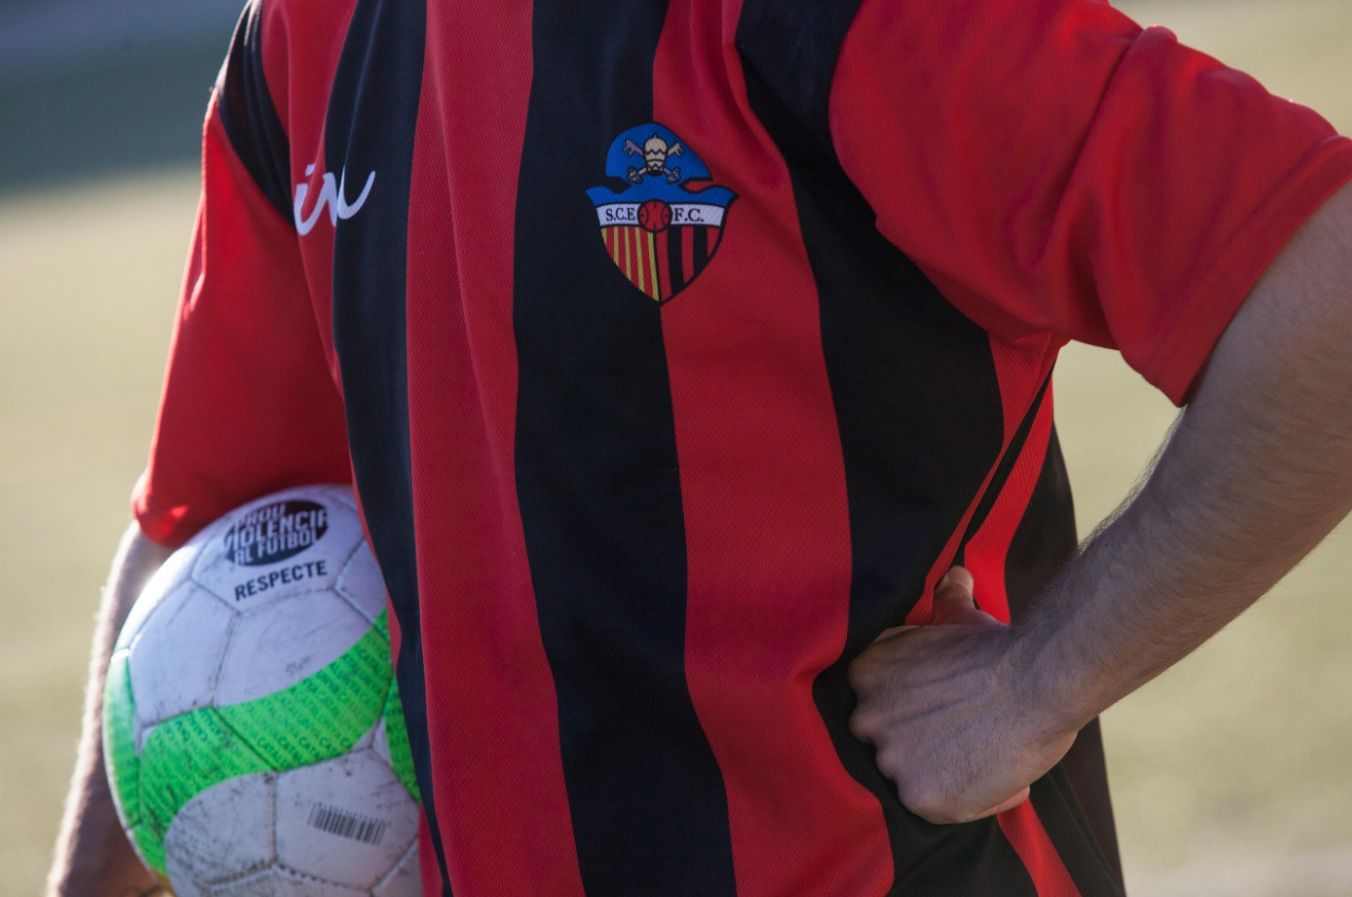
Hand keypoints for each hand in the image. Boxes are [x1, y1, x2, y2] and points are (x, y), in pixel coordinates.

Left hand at [846, 567, 1076, 823]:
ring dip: (946, 772)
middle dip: (921, 741)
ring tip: (987, 751)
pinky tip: (1004, 776)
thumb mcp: (959, 617)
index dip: (913, 709)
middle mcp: (865, 718)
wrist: (1036, 677)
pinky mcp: (919, 797)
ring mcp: (889, 760)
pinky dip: (975, 800)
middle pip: (888, 743)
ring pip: (913, 778)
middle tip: (966, 731)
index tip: (944, 706)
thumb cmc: (999, 647)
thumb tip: (954, 575)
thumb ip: (945, 601)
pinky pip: (944, 809)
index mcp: (863, 674)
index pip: (877, 704)